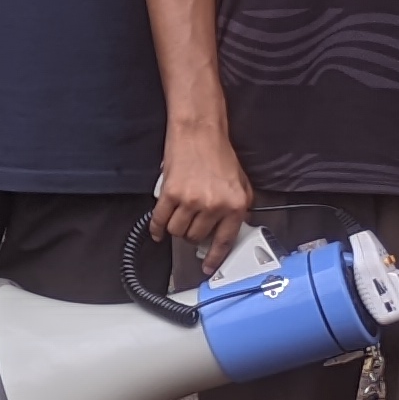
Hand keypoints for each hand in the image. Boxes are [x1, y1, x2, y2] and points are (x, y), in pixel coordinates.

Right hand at [150, 125, 252, 266]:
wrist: (199, 132)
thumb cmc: (218, 153)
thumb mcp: (241, 183)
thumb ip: (238, 208)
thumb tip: (229, 229)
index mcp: (235, 204)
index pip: (224, 241)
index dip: (215, 258)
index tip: (208, 268)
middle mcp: (214, 205)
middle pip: (196, 237)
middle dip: (193, 235)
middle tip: (192, 226)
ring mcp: (191, 200)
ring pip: (178, 232)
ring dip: (177, 229)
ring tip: (179, 219)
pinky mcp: (171, 193)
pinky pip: (160, 220)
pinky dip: (157, 228)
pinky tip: (158, 230)